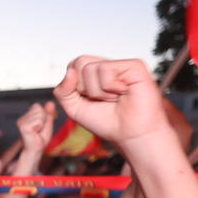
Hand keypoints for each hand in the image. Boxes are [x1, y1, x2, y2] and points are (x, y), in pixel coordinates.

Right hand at [16, 102, 55, 155]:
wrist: (34, 152)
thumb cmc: (39, 141)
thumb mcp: (47, 124)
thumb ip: (48, 113)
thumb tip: (50, 102)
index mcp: (26, 117)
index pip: (37, 106)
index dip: (43, 115)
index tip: (40, 126)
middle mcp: (22, 119)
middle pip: (38, 108)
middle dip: (43, 119)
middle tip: (39, 130)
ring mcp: (21, 122)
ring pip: (39, 113)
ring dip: (42, 124)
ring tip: (37, 132)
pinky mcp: (23, 126)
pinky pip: (38, 120)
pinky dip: (40, 127)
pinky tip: (35, 133)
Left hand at [54, 57, 170, 148]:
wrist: (130, 135)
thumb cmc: (107, 122)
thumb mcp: (75, 109)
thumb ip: (63, 91)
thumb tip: (70, 71)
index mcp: (96, 74)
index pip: (73, 65)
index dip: (73, 85)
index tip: (89, 99)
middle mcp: (109, 66)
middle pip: (79, 62)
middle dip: (84, 88)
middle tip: (103, 99)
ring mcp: (121, 64)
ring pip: (89, 68)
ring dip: (98, 91)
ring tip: (114, 98)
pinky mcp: (134, 65)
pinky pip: (105, 69)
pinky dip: (109, 87)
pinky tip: (123, 92)